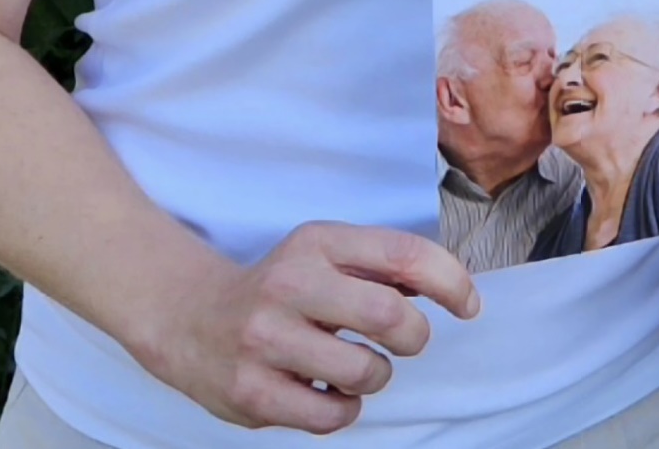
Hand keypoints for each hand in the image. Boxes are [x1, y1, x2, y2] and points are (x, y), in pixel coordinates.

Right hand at [133, 223, 477, 433]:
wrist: (190, 319)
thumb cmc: (281, 288)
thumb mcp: (325, 254)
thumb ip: (382, 265)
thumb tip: (452, 287)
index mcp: (317, 243)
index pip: (405, 255)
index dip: (451, 282)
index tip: (468, 306)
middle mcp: (289, 285)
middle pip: (389, 316)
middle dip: (414, 336)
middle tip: (404, 341)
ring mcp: (265, 340)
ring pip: (365, 372)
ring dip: (378, 376)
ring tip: (358, 367)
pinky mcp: (250, 392)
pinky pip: (332, 415)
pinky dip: (346, 409)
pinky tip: (329, 392)